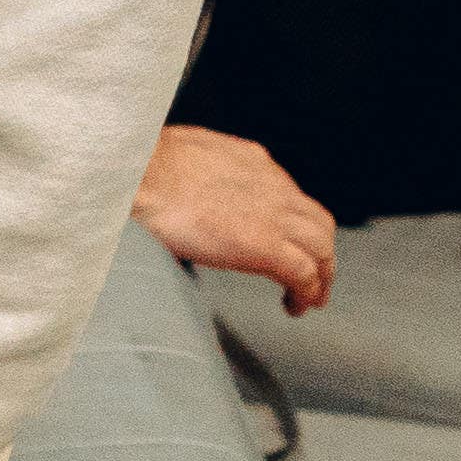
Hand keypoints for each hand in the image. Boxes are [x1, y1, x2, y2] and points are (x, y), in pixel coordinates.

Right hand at [135, 124, 338, 313]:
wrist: (139, 172)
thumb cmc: (143, 165)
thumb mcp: (183, 154)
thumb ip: (197, 172)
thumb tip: (179, 188)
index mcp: (251, 162)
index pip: (290, 195)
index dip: (293, 224)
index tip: (285, 241)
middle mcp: (272, 185)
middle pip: (318, 223)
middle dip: (320, 252)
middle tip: (313, 276)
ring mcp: (273, 216)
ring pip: (321, 248)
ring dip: (320, 276)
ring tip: (310, 298)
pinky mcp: (265, 246)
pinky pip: (303, 274)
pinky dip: (307, 292)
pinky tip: (296, 306)